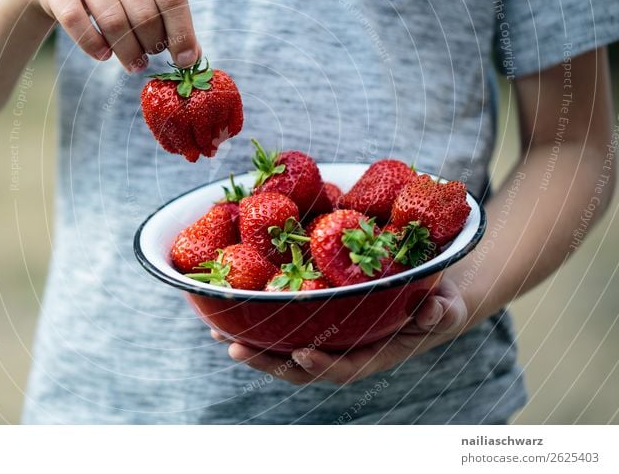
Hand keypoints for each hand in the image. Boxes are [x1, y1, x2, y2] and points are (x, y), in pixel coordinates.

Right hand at [27, 0, 199, 71]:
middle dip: (152, 45)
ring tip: (134, 63)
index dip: (182, 33)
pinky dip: (95, 47)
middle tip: (150, 56)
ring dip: (128, 53)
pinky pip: (79, 25)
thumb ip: (170, 16)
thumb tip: (191, 57)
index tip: (184, 61)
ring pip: (113, 23)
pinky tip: (104, 55)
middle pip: (144, 14)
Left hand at [213, 274, 469, 384]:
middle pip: (301, 367)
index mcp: (374, 353)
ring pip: (284, 351)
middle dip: (269, 361)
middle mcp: (345, 352)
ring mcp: (327, 340)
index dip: (323, 366)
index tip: (301, 355)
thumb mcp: (447, 305)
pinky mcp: (315, 324)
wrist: (426, 297)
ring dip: (253, 346)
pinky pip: (283, 327)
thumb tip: (434, 309)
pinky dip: (255, 323)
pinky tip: (228, 313)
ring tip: (220, 334)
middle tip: (237, 349)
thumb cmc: (437, 302)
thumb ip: (442, 310)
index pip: (346, 368)